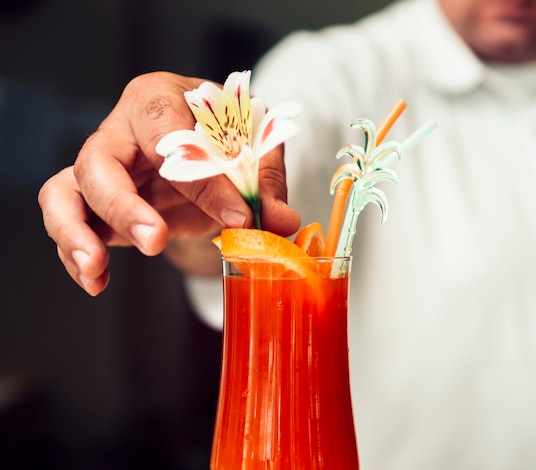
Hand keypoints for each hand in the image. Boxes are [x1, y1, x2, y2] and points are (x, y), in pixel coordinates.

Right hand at [38, 72, 300, 295]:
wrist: (210, 154)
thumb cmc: (228, 139)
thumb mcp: (256, 152)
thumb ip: (264, 184)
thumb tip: (282, 222)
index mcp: (160, 100)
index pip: (166, 133)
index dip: (199, 178)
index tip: (238, 218)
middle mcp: (121, 129)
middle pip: (98, 160)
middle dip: (124, 206)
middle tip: (157, 241)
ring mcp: (102, 167)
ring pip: (65, 191)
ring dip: (76, 232)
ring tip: (96, 269)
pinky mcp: (96, 202)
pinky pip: (70, 222)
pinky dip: (76, 254)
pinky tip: (96, 282)